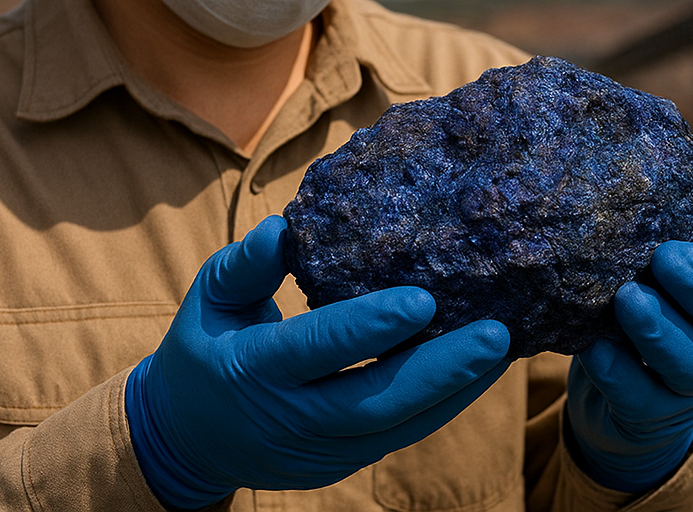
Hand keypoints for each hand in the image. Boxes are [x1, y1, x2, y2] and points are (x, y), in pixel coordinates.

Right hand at [126, 216, 511, 508]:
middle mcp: (290, 420)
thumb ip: (245, 267)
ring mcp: (320, 451)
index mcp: (251, 371)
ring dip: (455, 390)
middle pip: (374, 401)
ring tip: (503, 348)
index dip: (369, 327)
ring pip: (397, 426)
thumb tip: (284, 229)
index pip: (316, 349)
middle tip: (496, 333)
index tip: (424, 299)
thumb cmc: (205, 347)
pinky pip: (399, 434)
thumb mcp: (208, 299)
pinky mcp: (343, 463)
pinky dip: (443, 404)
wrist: (188, 438)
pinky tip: (479, 372)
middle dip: (441, 370)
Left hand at [565, 189, 692, 491]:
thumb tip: (618, 154)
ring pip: (691, 363)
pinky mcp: (654, 415)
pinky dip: (619, 371)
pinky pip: (641, 397)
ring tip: (628, 299)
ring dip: (661, 330)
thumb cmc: (640, 307)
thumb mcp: (652, 269)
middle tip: (667, 256)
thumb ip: (652, 228)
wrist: (621, 401)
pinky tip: (596, 349)